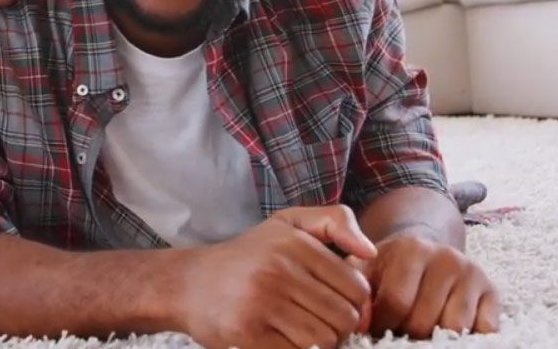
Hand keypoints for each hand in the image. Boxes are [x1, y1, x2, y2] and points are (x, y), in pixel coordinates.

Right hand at [175, 205, 376, 348]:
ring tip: (300, 332)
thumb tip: (370, 252)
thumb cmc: (246, 257)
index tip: (337, 307)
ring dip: (318, 344)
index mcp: (295, 244)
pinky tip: (281, 340)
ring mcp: (262, 303)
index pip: (357, 288)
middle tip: (318, 323)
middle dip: (339, 328)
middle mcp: (279, 270)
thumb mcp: (287, 224)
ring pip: (323, 340)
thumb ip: (334, 221)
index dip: (356, 305)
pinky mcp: (246, 333)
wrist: (187, 283)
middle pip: (344, 318)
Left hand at [353, 230, 499, 338]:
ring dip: (437, 336)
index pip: (396, 302)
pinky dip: (468, 337)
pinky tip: (449, 328)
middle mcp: (447, 257)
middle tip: (402, 326)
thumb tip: (361, 321)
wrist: (425, 254)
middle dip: (408, 332)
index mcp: (412, 249)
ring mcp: (473, 274)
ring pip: (455, 328)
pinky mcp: (493, 291)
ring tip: (424, 325)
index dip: (383, 323)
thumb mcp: (367, 269)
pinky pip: (485, 330)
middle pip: (424, 320)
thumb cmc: (390, 269)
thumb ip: (358, 290)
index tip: (378, 325)